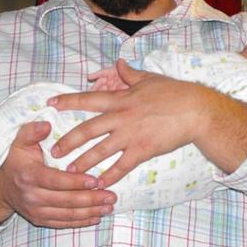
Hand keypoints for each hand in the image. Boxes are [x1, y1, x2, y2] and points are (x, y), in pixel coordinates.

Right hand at [0, 121, 116, 228]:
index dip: (76, 182)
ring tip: (109, 207)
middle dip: (91, 200)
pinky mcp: (40, 220)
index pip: (56, 181)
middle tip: (111, 196)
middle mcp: (32, 196)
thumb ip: (32, 131)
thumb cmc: (16, 159)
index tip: (96, 180)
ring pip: (67, 215)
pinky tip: (97, 217)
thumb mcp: (19, 141)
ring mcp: (35, 211)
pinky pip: (63, 223)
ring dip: (90, 212)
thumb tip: (46, 124)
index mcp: (29, 176)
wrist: (1, 187)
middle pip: (66, 201)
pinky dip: (80, 222)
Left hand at [49, 60, 205, 187]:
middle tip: (54, 151)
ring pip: (100, 151)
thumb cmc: (174, 92)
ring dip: (83, 162)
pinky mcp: (142, 151)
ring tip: (70, 172)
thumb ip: (130, 73)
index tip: (51, 104)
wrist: (195, 110)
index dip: (68, 101)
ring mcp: (130, 136)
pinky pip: (121, 166)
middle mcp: (121, 118)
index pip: (88, 100)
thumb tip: (119, 62)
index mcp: (121, 99)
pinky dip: (109, 176)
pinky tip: (100, 184)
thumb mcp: (150, 79)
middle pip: (87, 130)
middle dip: (68, 141)